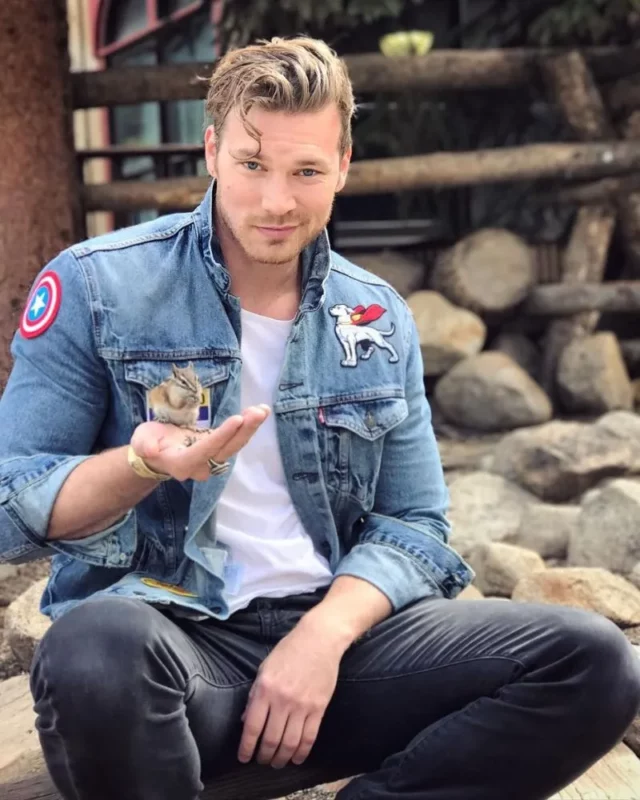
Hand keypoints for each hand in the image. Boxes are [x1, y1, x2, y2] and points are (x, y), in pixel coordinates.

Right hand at [130, 405, 268, 481]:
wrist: (157, 455)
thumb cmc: (149, 443)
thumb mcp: (141, 440)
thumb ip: (144, 445)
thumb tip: (149, 450)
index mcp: (182, 463)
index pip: (206, 450)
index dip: (222, 436)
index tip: (237, 420)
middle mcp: (201, 467)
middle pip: (226, 449)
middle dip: (244, 430)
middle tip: (258, 412)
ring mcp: (212, 461)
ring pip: (234, 446)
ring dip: (250, 428)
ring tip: (262, 410)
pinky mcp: (219, 452)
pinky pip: (235, 441)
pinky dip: (247, 427)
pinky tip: (258, 413)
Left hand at [238, 620, 343, 768]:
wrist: (319, 639)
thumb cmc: (289, 651)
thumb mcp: (265, 668)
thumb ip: (254, 695)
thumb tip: (246, 721)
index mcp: (265, 689)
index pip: (252, 727)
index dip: (246, 748)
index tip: (243, 758)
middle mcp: (282, 700)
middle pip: (271, 740)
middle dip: (264, 756)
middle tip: (262, 761)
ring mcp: (302, 705)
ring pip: (290, 743)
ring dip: (282, 758)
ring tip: (277, 762)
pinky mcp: (319, 708)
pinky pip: (309, 737)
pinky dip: (302, 752)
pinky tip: (296, 758)